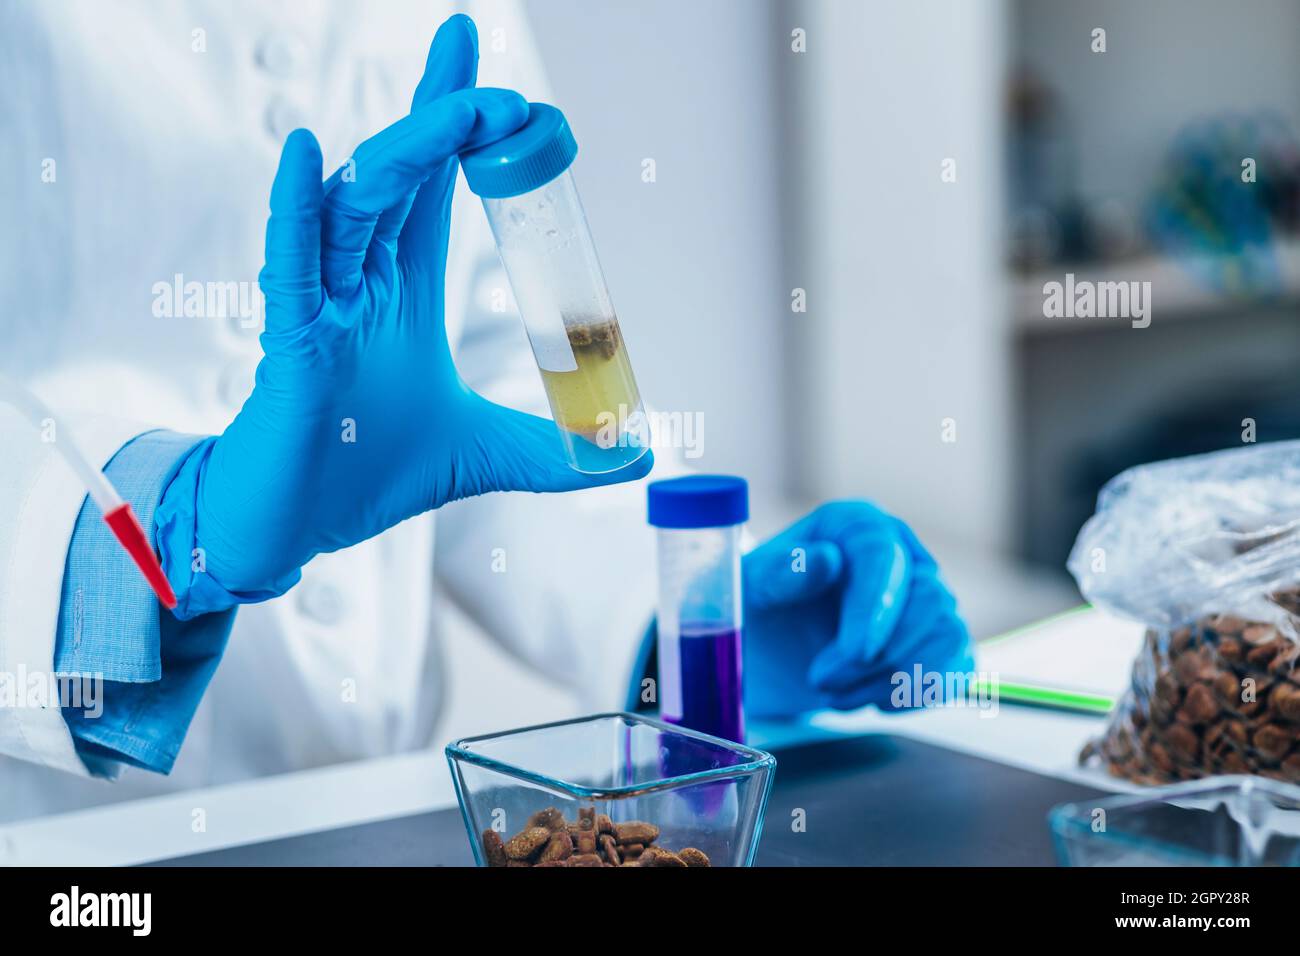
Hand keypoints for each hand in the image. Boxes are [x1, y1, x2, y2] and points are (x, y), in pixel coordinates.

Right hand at [161, 16, 650, 609]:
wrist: (293, 528)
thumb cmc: (365, 473)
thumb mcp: (481, 455)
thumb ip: (553, 451)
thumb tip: (636, 455)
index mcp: (402, 289)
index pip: (433, 186)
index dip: (456, 125)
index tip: (495, 74)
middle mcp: (361, 281)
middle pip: (401, 175)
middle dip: (447, 120)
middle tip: (503, 89)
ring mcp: (322, 305)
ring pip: (357, 205)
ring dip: (407, 153)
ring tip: (457, 110)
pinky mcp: (288, 343)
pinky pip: (290, 265)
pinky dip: (296, 210)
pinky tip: (308, 155)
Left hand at [741, 501, 973, 717]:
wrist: (770, 648)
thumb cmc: (759, 609)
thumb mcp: (750, 589)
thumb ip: (781, 574)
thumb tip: (826, 559)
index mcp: (856, 526)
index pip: (883, 555)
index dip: (875, 607)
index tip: (854, 653)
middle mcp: (901, 553)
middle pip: (929, 598)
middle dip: (880, 655)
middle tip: (821, 682)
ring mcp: (927, 597)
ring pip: (949, 636)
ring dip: (893, 681)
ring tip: (838, 696)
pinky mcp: (939, 639)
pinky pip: (958, 666)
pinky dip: (919, 693)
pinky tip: (875, 701)